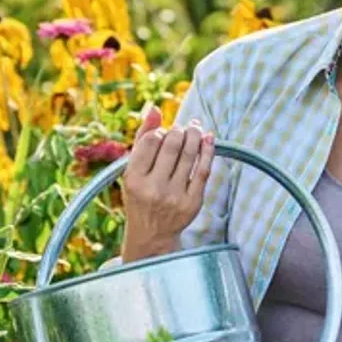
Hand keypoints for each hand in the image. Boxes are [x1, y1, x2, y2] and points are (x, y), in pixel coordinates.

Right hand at [118, 104, 215, 261]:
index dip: (161, 130)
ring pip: (190, 154)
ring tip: (195, 128)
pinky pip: (204, 170)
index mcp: (133, 178)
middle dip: (180, 130)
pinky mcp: (193, 203)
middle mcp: (153, 188)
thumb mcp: (132, 170)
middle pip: (173, 145)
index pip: (151, 140)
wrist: (151, 234)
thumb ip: (142, 138)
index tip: (164, 133)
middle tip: (182, 128)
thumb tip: (155, 108)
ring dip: (195, 135)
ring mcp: (174, 196)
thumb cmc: (140, 194)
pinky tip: (208, 138)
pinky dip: (208, 150)